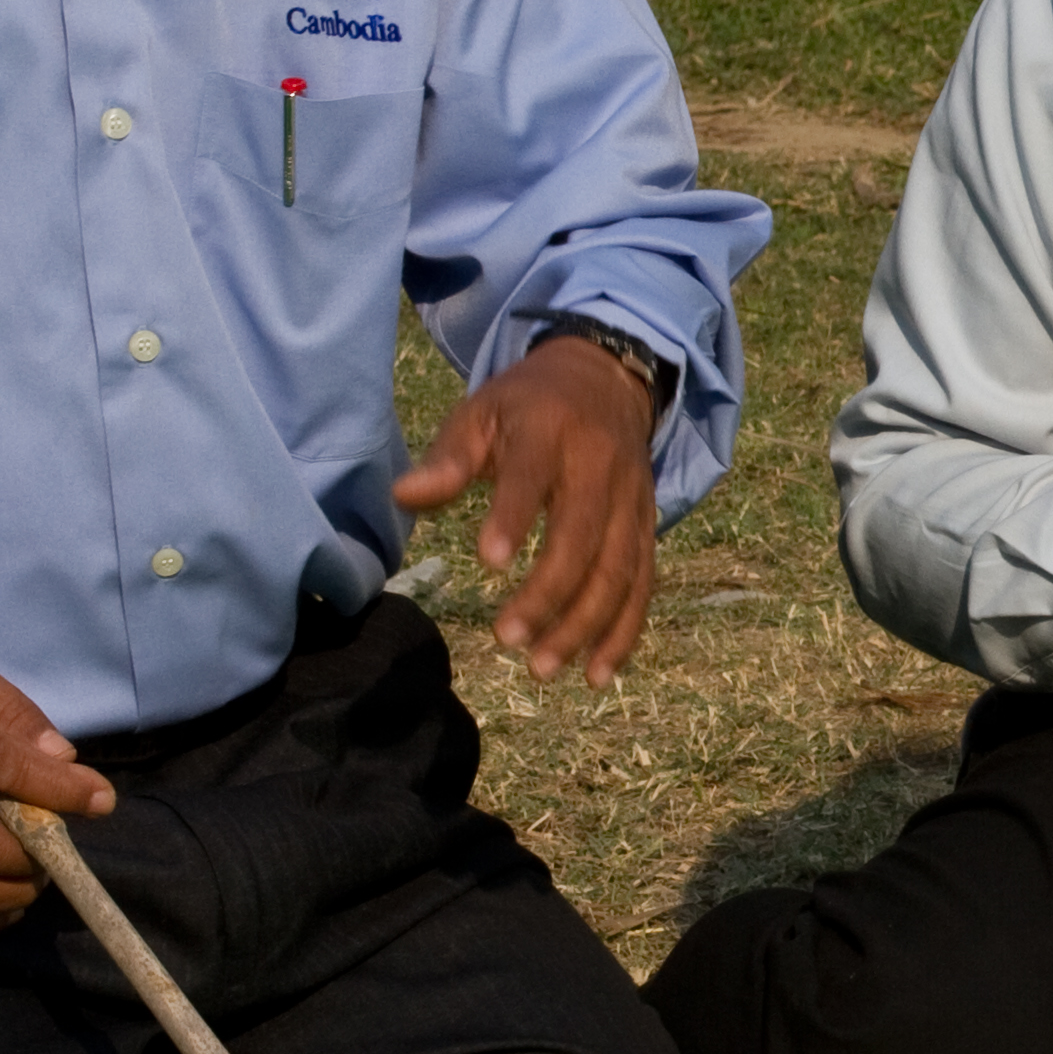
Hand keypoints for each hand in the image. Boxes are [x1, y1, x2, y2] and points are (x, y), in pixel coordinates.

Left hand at [392, 330, 662, 684]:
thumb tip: (404, 497)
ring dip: (585, 625)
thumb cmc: (527, 406)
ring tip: (542, 667)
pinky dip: (624, 632)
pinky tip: (595, 673)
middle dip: (548, 594)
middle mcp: (602, 467)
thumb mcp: (482, 412)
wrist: (608, 380)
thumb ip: (448, 457)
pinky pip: (643, 584)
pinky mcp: (648, 527)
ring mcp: (633, 501)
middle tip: (506, 640)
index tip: (488, 563)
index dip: (514, 516)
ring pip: (618, 571)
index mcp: (552, 430)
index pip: (534, 476)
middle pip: (583, 538)